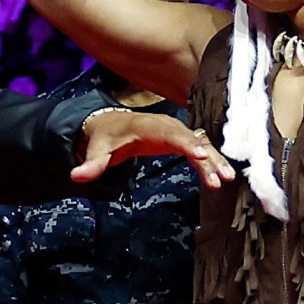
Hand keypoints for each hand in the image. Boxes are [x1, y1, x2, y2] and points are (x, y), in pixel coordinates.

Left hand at [72, 105, 230, 188]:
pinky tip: (224, 176)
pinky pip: (200, 149)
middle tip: (220, 175)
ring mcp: (176, 131)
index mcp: (146, 126)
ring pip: (199, 144)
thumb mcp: (96, 150)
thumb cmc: (106, 138)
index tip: (201, 154)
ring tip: (227, 178)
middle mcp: (165, 125)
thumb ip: (90, 164)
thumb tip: (76, 176)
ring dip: (214, 160)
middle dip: (206, 156)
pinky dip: (212, 161)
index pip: (168, 133)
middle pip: (190, 138)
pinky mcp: (181, 139)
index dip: (185, 142)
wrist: (112, 126)